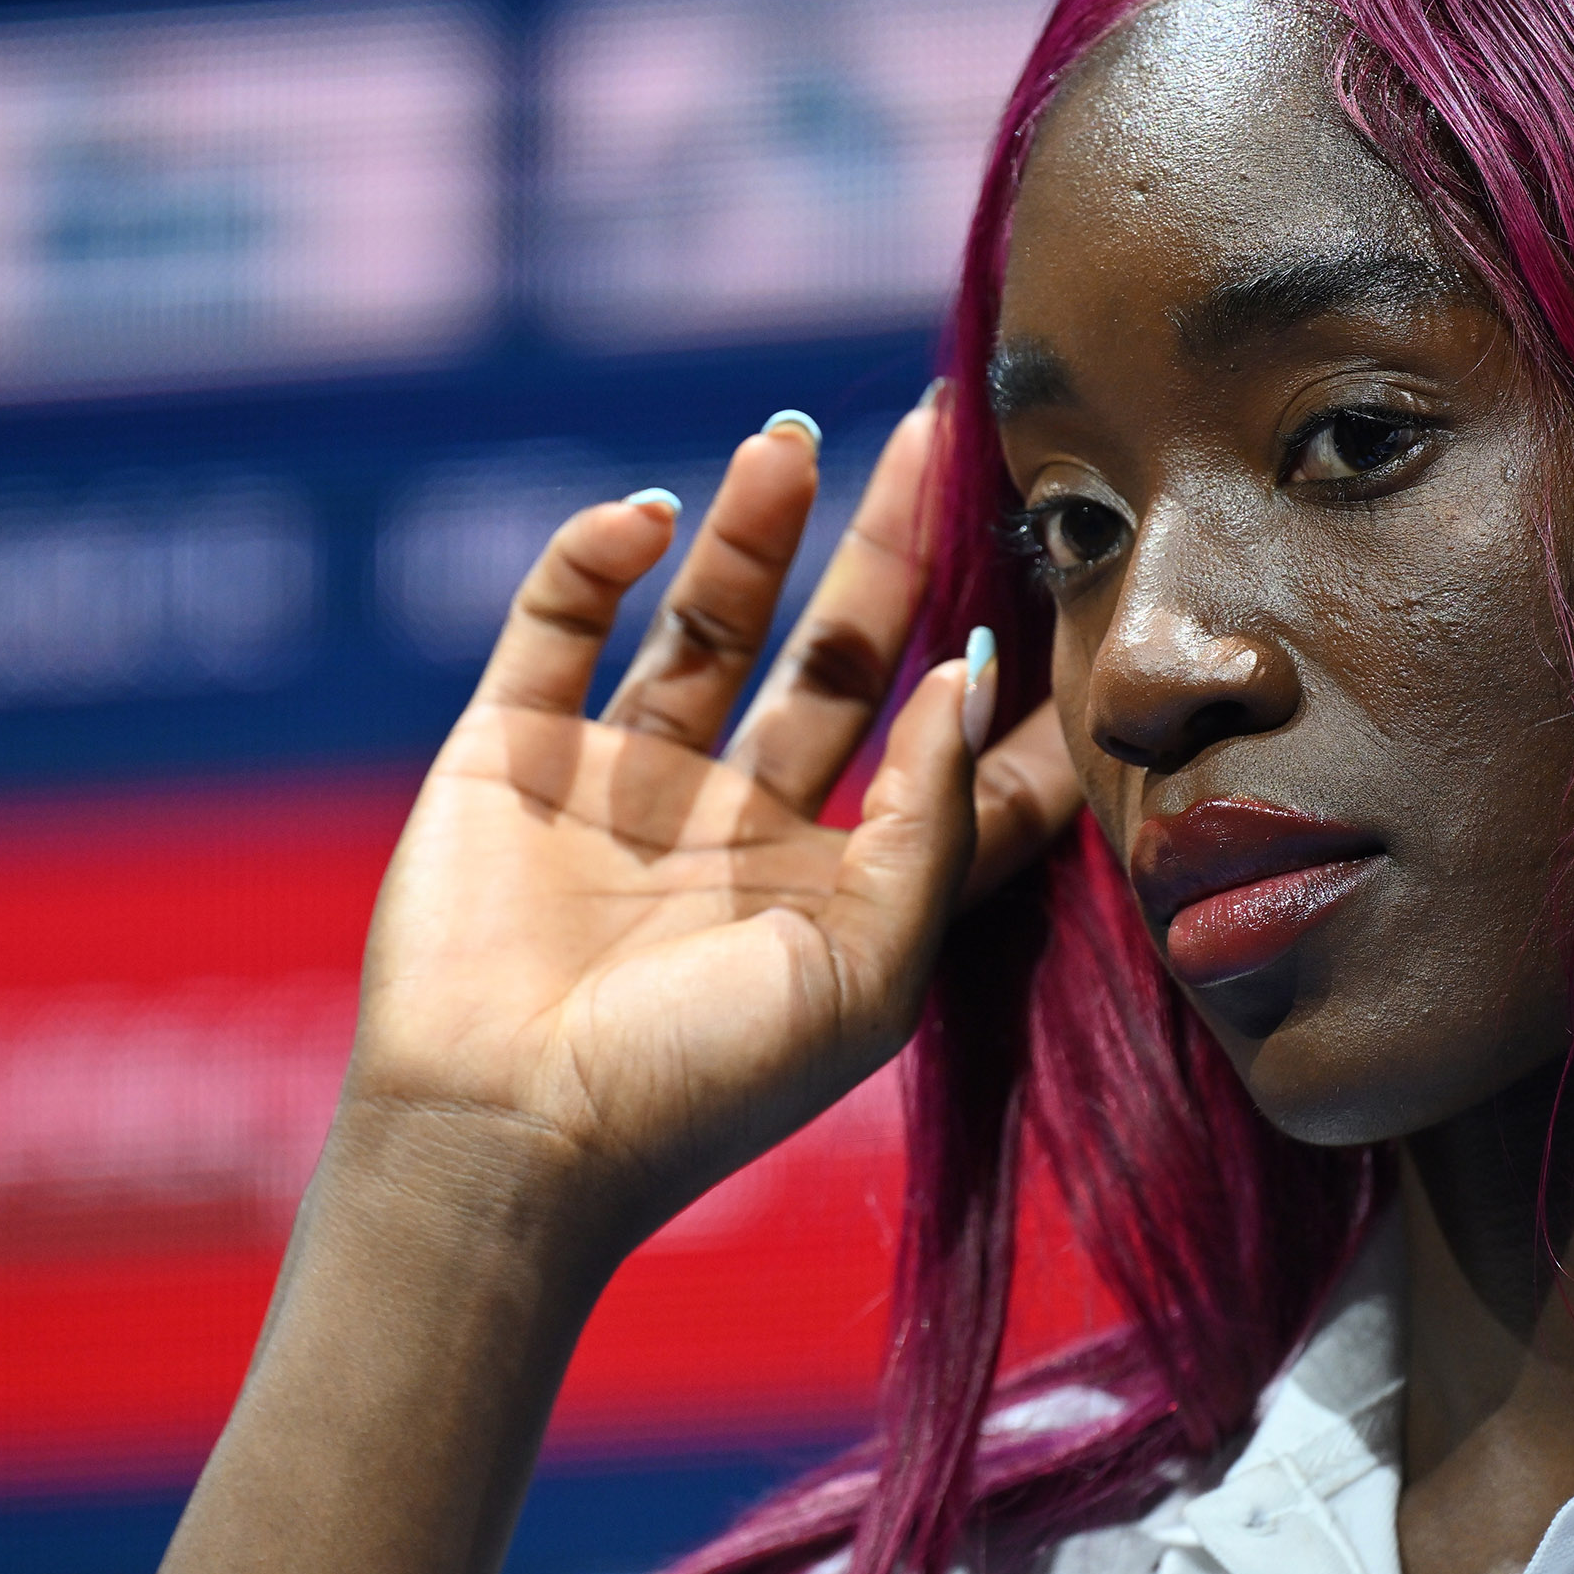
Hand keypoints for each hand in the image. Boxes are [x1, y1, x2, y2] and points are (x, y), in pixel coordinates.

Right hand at [347, 398, 1083, 1266]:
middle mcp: (741, 826)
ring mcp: (623, 781)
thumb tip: (976, 666)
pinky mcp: (510, 751)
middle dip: (895, 551)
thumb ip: (934, 820)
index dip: (1011, 677)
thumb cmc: (701, 1086)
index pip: (951, 762)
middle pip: (842, 658)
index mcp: (838, 889)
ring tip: (793, 438)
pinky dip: (594, 557)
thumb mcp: (867, 971)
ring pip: (710, 622)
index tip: (1073, 571)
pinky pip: (556, 623)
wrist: (500, 1138)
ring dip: (753, 529)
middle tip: (946, 434)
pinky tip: (649, 515)